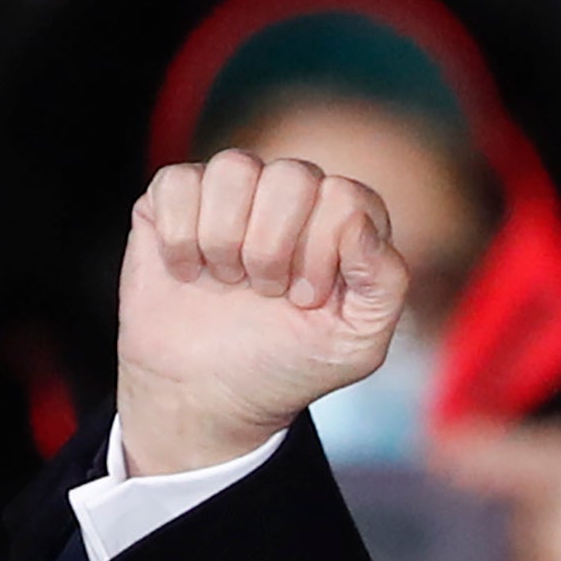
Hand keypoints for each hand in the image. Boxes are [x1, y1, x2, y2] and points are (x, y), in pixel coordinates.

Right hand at [116, 151, 407, 476]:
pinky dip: (180, 238)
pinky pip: (177, 182)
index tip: (304, 300)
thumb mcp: (356, 343)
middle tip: (266, 293)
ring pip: (234, 167)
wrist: (209, 393)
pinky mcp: (175, 197)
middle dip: (273, 248)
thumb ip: (384, 283)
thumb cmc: (288, 364)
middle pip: (292, 176)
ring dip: (225, 239)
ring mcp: (234, 192)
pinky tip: (190, 272)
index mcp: (343, 221)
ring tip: (229, 280)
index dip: (322, 251)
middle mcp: (292, 195)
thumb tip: (359, 221)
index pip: (346, 197)